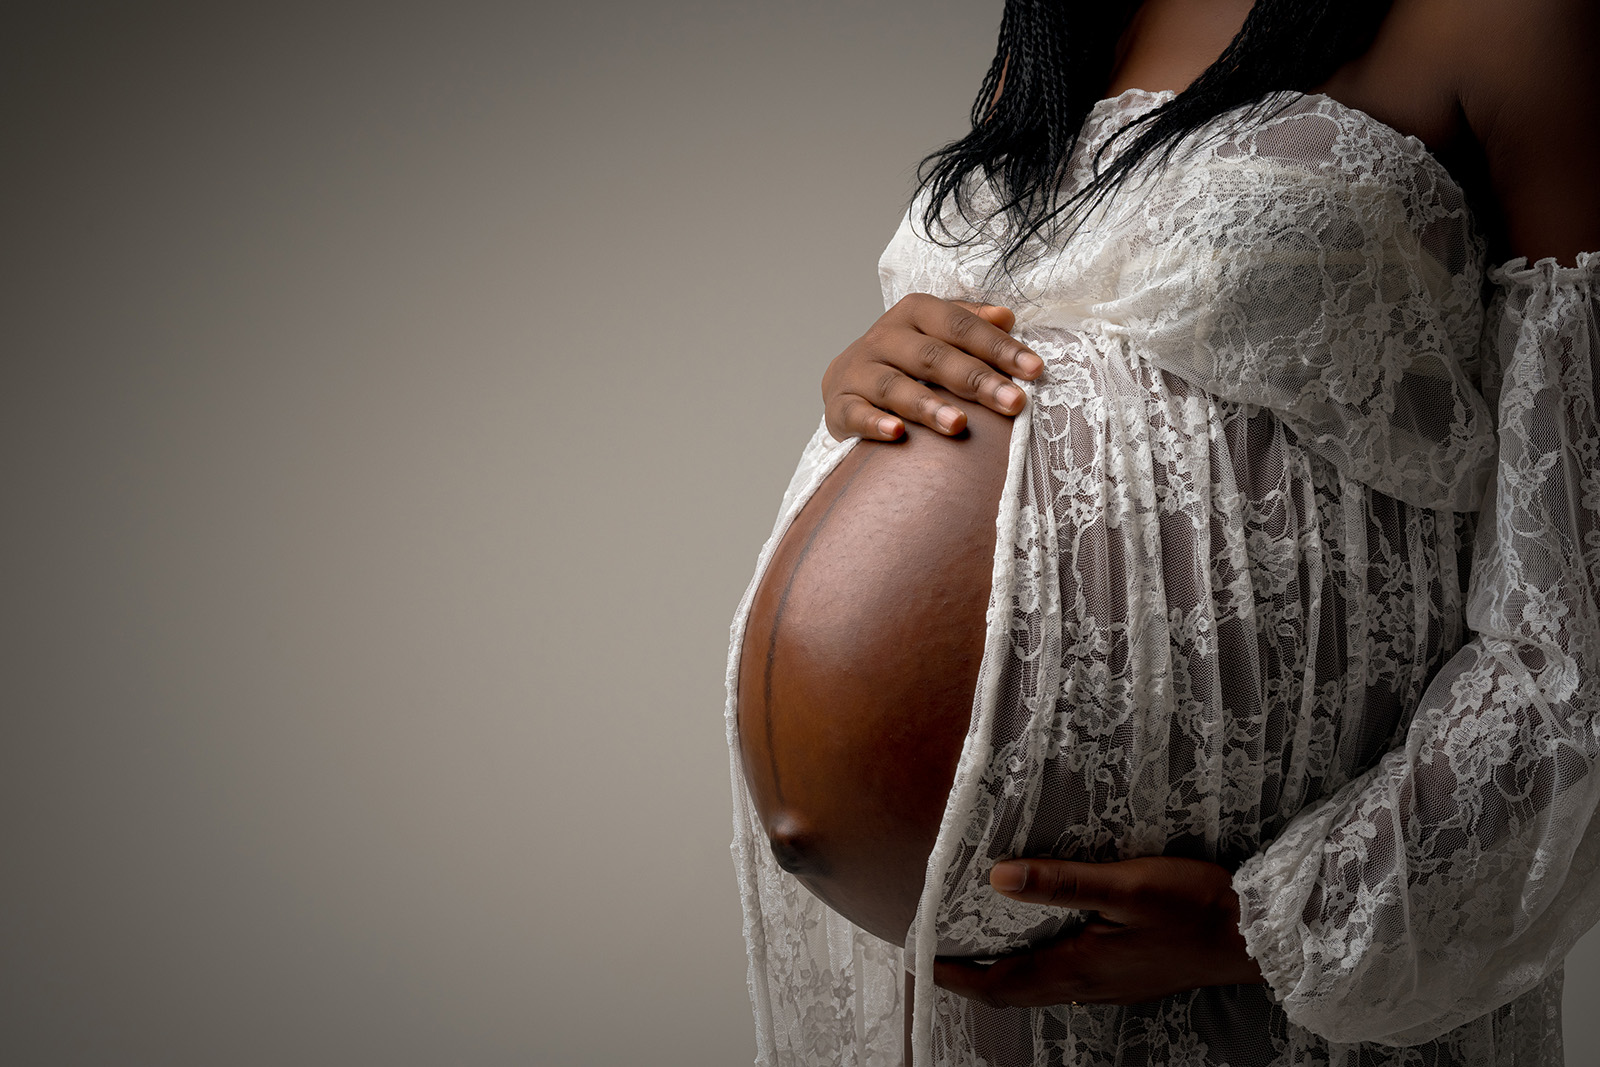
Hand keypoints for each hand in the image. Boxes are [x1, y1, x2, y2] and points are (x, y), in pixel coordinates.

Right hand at [821, 293, 1043, 441]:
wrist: (848, 382)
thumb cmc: (908, 359)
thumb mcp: (939, 333)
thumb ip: (971, 323)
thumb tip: (1006, 316)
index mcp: (915, 312)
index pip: (961, 326)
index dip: (999, 347)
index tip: (1035, 370)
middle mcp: (884, 336)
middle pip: (933, 357)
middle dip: (976, 380)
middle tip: (1013, 403)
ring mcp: (858, 371)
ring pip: (894, 386)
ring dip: (928, 406)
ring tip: (959, 426)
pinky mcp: (839, 405)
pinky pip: (856, 414)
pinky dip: (875, 423)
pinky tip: (898, 434)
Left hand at [933, 856, 1265, 1007]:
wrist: (1257, 936)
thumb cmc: (1195, 904)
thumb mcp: (1127, 884)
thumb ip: (1062, 881)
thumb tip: (997, 878)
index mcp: (1078, 967)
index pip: (1000, 983)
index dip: (956, 975)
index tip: (921, 961)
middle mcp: (1088, 985)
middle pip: (1014, 990)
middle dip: (973, 976)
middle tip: (940, 954)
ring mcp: (1110, 984)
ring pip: (1041, 986)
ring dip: (1005, 972)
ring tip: (979, 945)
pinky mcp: (1129, 975)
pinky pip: (1067, 978)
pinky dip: (1038, 965)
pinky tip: (1043, 941)